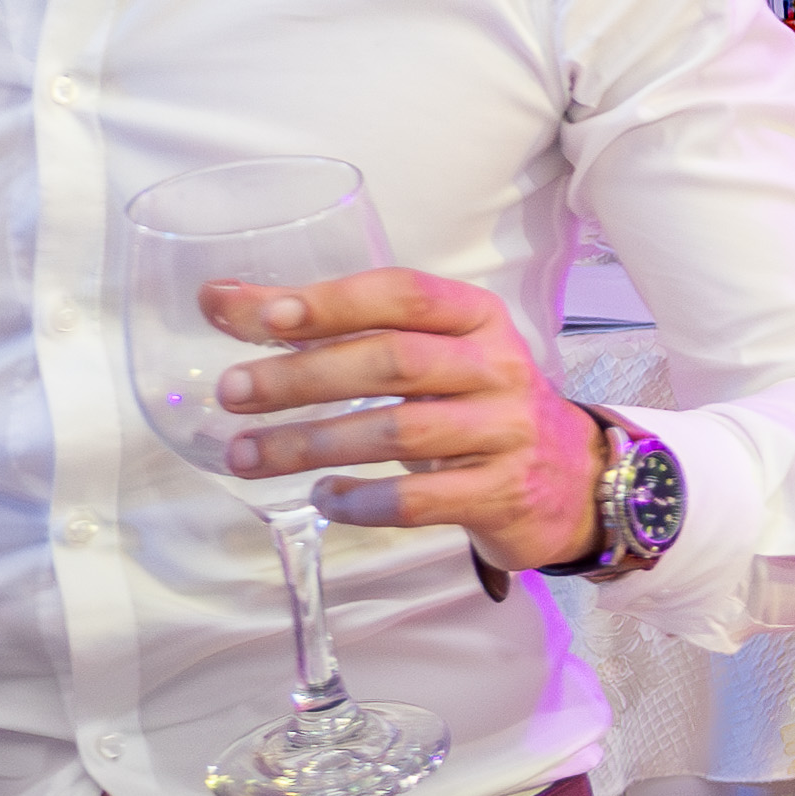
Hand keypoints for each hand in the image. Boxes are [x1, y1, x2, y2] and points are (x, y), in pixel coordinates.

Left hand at [208, 271, 607, 573]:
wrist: (573, 478)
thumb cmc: (475, 404)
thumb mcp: (426, 354)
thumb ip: (336, 328)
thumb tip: (221, 299)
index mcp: (478, 319)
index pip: (405, 294)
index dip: (335, 302)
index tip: (264, 316)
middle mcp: (498, 367)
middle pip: (396, 361)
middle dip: (305, 376)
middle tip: (233, 392)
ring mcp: (505, 432)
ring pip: (401, 432)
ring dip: (314, 443)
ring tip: (247, 455)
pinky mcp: (501, 493)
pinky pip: (421, 500)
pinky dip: (361, 501)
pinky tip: (322, 499)